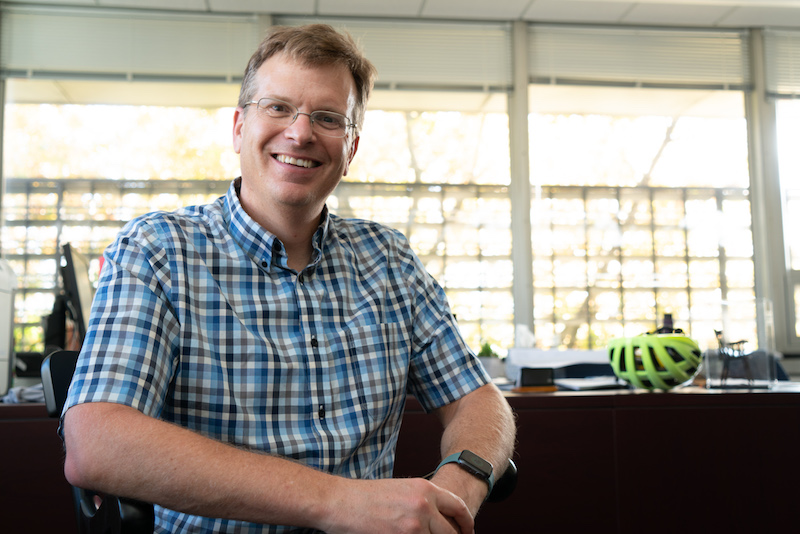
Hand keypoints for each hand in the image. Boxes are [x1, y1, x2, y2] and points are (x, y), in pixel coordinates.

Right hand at [322, 477, 473, 533]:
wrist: (340, 502)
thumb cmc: (367, 497)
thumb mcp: (402, 490)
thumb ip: (425, 502)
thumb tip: (440, 520)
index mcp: (426, 489)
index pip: (459, 507)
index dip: (467, 523)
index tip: (467, 532)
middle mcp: (424, 506)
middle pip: (451, 532)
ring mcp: (414, 526)